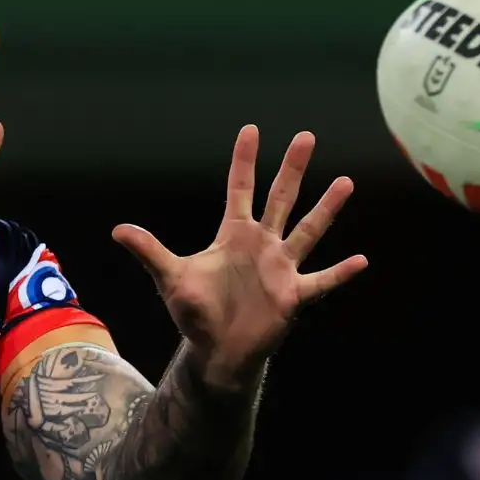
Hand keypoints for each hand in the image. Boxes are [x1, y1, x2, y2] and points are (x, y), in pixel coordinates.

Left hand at [113, 125, 366, 388]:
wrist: (216, 350)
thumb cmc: (196, 312)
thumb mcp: (171, 278)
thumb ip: (149, 251)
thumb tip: (117, 230)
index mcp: (233, 235)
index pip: (240, 189)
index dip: (244, 160)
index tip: (250, 129)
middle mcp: (261, 245)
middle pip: (280, 198)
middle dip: (292, 168)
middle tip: (306, 136)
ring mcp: (281, 268)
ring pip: (307, 231)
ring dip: (326, 208)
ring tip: (344, 182)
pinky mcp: (293, 295)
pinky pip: (322, 281)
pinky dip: (340, 273)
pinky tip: (361, 260)